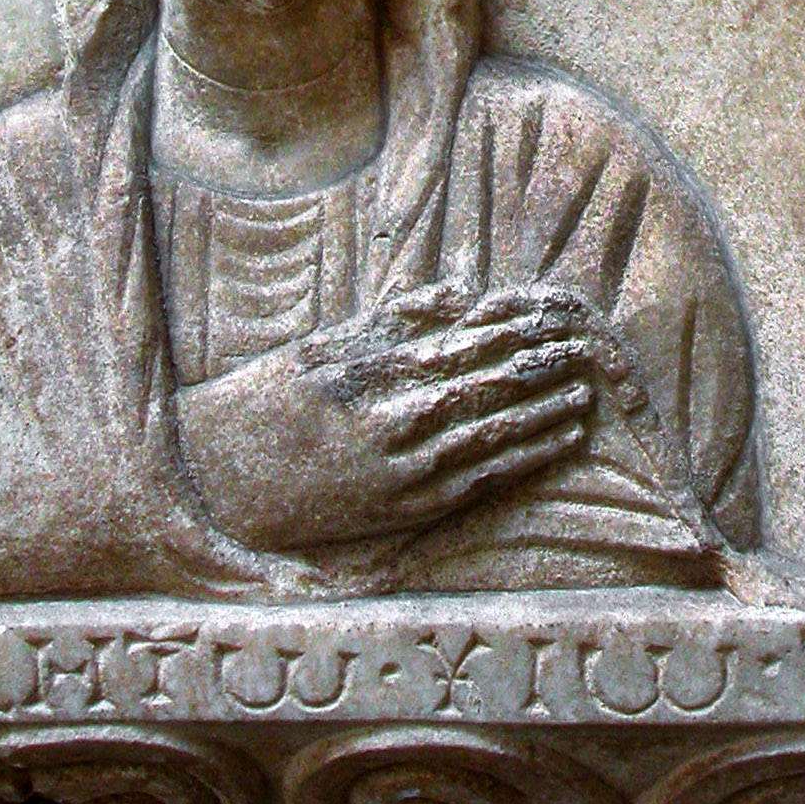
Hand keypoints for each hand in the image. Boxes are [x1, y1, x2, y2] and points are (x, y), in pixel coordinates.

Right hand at [174, 282, 604, 551]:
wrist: (217, 485)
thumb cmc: (272, 400)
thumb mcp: (325, 344)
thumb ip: (395, 317)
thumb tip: (461, 293)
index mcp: (372, 370)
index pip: (465, 342)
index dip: (517, 328)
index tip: (555, 312)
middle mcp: (391, 421)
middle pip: (488, 385)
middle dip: (541, 364)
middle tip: (587, 346)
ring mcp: (400, 470)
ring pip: (493, 434)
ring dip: (545, 411)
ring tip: (586, 392)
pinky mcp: (403, 510)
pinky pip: (480, 480)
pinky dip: (526, 458)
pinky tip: (559, 440)